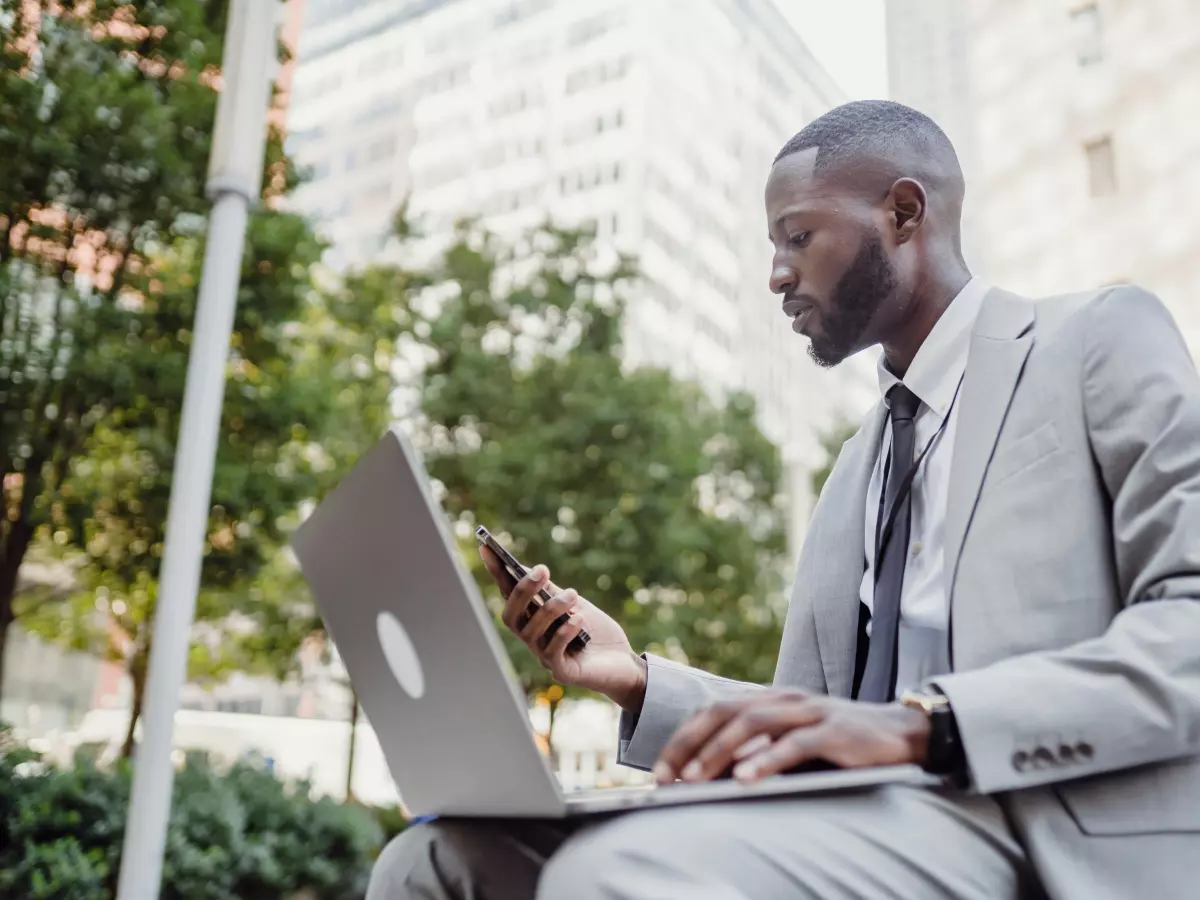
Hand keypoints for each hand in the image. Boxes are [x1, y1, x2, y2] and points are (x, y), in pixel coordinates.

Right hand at [480, 546, 646, 711]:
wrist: (624, 661)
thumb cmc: (596, 632)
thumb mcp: (573, 604)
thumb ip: (551, 591)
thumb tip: (526, 569)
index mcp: (533, 620)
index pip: (509, 596)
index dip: (497, 574)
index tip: (488, 548)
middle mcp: (533, 639)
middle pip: (512, 617)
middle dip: (523, 592)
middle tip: (542, 570)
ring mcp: (545, 657)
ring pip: (532, 633)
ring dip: (552, 609)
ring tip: (572, 594)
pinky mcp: (563, 672)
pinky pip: (553, 653)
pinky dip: (564, 632)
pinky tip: (579, 618)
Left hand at [652, 691, 929, 784]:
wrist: (903, 735)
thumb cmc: (842, 747)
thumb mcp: (794, 748)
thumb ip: (758, 755)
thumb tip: (712, 782)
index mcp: (771, 700)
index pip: (715, 711)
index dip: (684, 739)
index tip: (660, 771)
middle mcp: (785, 700)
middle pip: (725, 713)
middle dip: (690, 745)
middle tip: (666, 777)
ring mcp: (810, 712)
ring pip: (753, 724)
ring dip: (719, 752)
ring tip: (695, 779)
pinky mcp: (835, 731)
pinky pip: (794, 744)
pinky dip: (766, 760)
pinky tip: (746, 779)